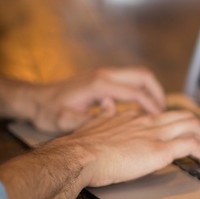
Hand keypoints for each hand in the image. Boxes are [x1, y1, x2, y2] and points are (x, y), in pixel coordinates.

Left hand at [25, 67, 165, 132]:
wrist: (33, 99)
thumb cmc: (47, 111)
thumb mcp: (64, 120)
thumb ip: (86, 121)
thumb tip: (108, 123)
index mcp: (99, 84)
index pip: (135, 91)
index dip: (151, 106)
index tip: (161, 119)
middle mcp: (104, 75)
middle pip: (143, 76)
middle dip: (158, 93)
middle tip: (165, 112)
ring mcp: (104, 75)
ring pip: (138, 77)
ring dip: (151, 91)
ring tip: (158, 111)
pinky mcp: (102, 79)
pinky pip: (130, 82)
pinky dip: (141, 92)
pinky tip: (140, 109)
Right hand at [47, 109, 199, 187]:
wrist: (79, 156)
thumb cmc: (82, 146)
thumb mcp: (94, 123)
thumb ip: (105, 115)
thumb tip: (107, 105)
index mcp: (135, 117)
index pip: (164, 115)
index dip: (179, 123)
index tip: (185, 133)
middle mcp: (149, 122)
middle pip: (186, 116)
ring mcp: (156, 134)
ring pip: (194, 126)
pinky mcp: (160, 150)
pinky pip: (192, 146)